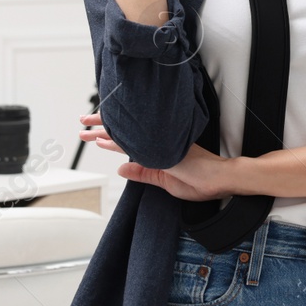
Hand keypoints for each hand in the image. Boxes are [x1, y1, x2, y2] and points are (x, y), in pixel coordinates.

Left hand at [79, 112, 231, 201]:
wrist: (221, 179)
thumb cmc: (202, 182)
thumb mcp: (167, 183)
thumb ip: (144, 174)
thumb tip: (121, 170)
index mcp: (157, 150)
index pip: (128, 140)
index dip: (109, 134)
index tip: (93, 131)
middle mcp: (157, 143)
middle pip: (125, 132)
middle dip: (102, 125)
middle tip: (83, 122)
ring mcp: (161, 144)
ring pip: (127, 134)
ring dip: (104, 131)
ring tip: (85, 127)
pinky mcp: (165, 148)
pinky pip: (136, 144)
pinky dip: (117, 141)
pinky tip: (103, 139)